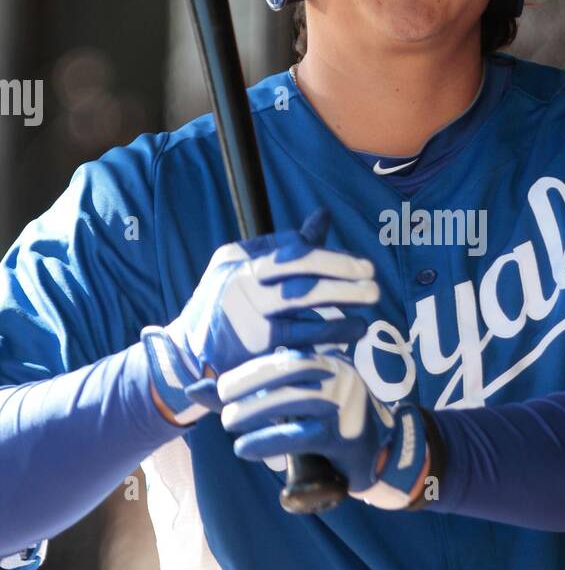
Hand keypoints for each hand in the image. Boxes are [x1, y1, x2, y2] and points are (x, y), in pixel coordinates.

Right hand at [141, 208, 378, 424]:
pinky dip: (328, 335)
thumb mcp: (242, 266)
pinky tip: (351, 332)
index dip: (330, 256)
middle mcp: (241, 285)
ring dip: (342, 305)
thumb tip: (323, 215)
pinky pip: (299, 340)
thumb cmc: (224, 303)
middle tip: (372, 279)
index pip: (292, 251)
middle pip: (300, 273)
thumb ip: (284, 245)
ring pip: (302, 307)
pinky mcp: (255, 349)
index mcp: (240, 260)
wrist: (186, 354)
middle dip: (341, 273)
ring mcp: (247, 318)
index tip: (359, 265)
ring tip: (370, 306)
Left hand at [216, 348, 430, 509]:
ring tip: (230, 427)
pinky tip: (245, 449)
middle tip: (223, 406)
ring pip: (294, 401)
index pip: (284, 355)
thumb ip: (244, 395)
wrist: (377, 456)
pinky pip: (302, 436)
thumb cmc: (324, 426)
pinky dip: (268, 441)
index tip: (222, 386)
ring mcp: (346, 404)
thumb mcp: (286, 405)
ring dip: (255, 414)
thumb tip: (192, 388)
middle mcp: (339, 375)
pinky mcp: (346, 436)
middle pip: (289, 372)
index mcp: (327, 359)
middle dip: (250, 386)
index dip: (250, 369)